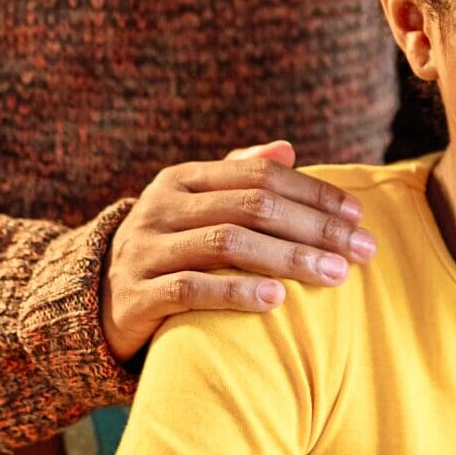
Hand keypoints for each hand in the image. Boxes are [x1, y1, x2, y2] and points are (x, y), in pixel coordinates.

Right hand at [100, 141, 374, 360]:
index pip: (260, 176)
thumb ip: (237, 179)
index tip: (357, 216)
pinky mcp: (136, 295)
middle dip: (315, 228)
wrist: (92, 305)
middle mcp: (161, 207)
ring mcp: (144, 249)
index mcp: (182, 180)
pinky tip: (279, 299)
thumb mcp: (194, 210)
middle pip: (252, 207)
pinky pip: (193, 289)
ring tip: (335, 274)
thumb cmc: (166, 252)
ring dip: (289, 259)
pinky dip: (238, 292)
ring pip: (227, 243)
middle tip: (363, 251)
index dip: (313, 192)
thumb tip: (286, 149)